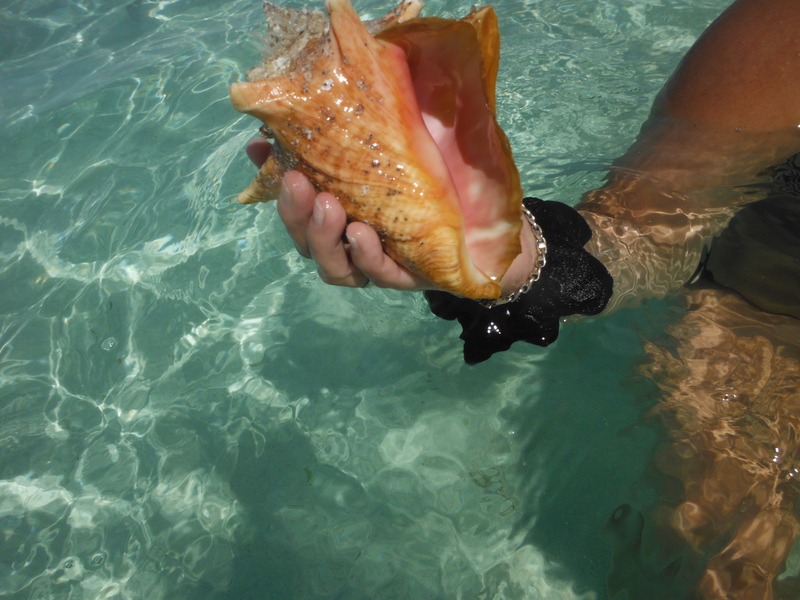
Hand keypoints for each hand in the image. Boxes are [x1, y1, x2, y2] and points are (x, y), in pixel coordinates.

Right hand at [246, 138, 536, 293]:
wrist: (493, 219)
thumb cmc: (447, 173)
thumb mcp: (415, 134)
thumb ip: (381, 116)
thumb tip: (352, 70)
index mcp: (343, 205)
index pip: (296, 195)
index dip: (271, 175)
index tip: (257, 147)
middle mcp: (350, 236)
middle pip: (305, 234)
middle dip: (293, 210)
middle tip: (298, 181)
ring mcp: (374, 261)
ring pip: (330, 262)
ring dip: (321, 236)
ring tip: (328, 205)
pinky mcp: (404, 278)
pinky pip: (375, 274)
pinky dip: (365, 257)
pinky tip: (362, 234)